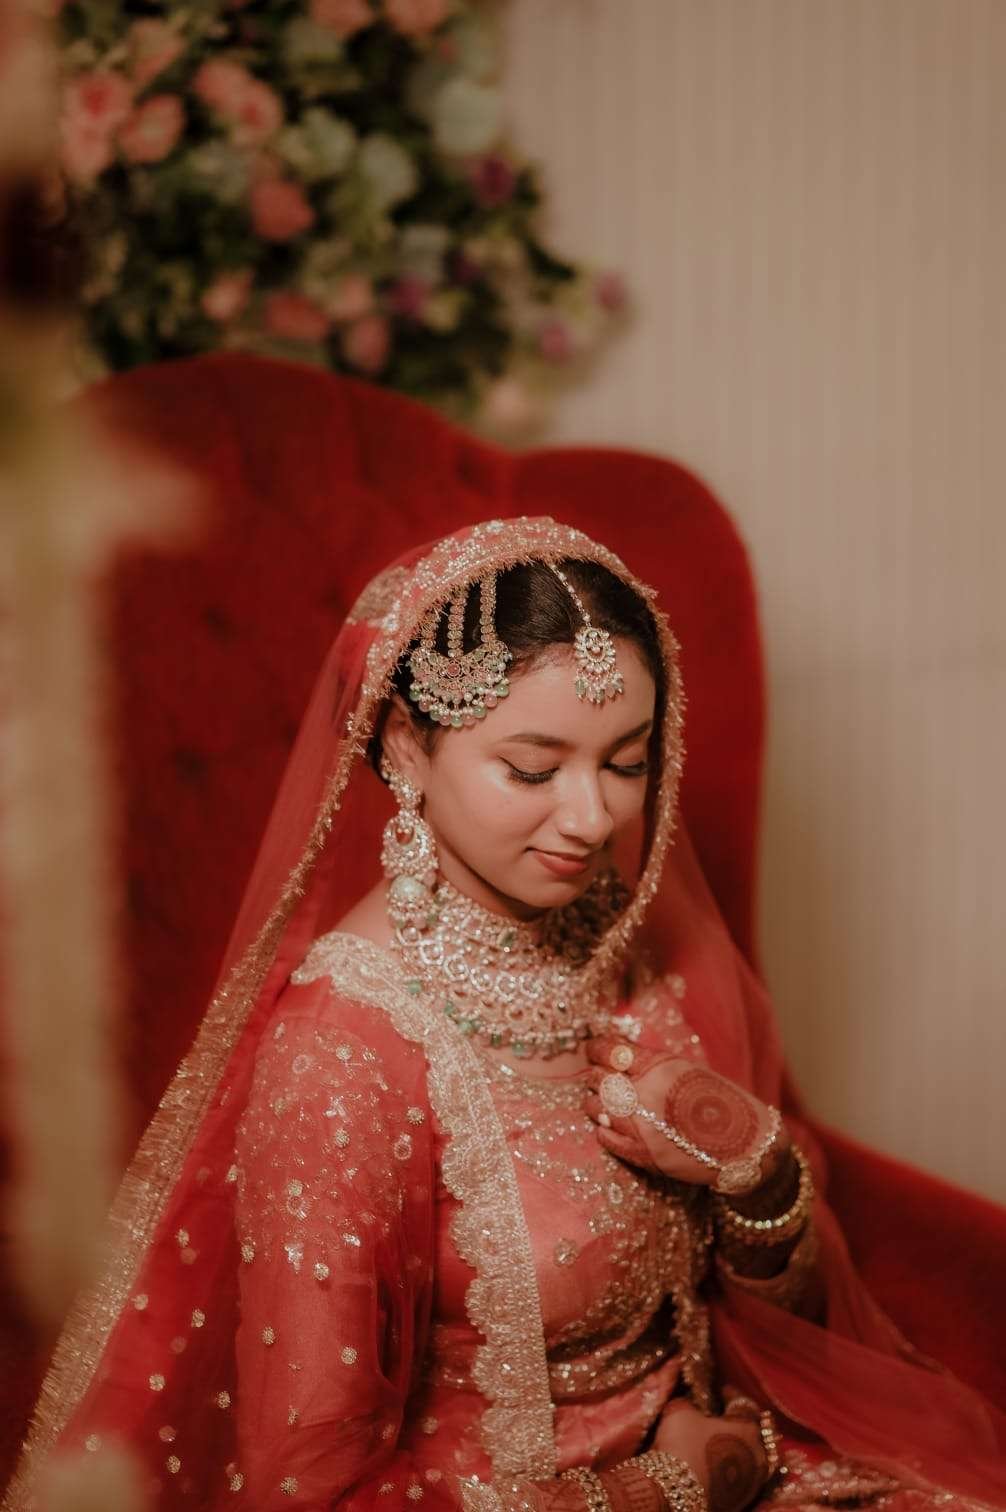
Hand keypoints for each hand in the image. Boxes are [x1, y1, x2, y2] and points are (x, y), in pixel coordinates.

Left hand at [583, 1036, 787, 1190]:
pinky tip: (606, 1126)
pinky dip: (602, 1130)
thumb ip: (654, 1064)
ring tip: (597, 1102)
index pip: (612, 1051)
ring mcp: (644, 1127)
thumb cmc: (720, 1103)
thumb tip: (618, 1054)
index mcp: (662, 1067)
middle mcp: (649, 1094)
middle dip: (594, 1076)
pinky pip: (606, 1138)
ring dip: (594, 1103)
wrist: (746, 1147)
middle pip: (600, 1079)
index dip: (596, 1049)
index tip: (591, 1050)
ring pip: (597, 1108)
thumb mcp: (689, 1071)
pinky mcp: (644, 1155)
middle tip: (594, 1077)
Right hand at [652, 1392, 772, 1511]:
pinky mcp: (742, 1502)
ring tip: (722, 1445)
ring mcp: (752, 1482)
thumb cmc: (683, 1445)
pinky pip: (742, 1479)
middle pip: (754, 1434)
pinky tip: (718, 1467)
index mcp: (747, 1428)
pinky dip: (733, 1470)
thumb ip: (690, 1404)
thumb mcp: (680, 1412)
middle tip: (724, 1419)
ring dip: (739, 1449)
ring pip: (751, 1459)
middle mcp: (757, 1455)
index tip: (723, 1391)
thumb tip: (690, 1405)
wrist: (677, 1492)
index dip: (732, 1395)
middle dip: (740, 1425)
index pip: (745, 1404)